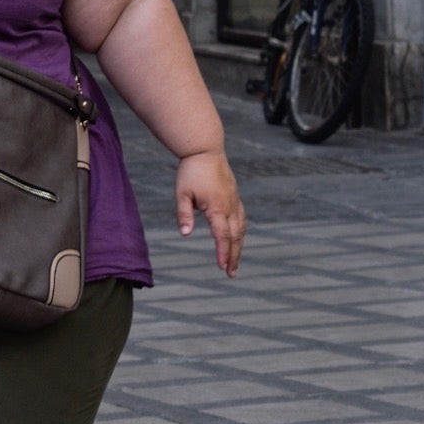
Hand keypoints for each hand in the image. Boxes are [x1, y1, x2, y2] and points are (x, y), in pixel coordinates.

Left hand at [175, 149, 244, 276]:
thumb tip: (185, 234)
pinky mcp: (234, 195)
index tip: (222, 267)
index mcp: (217, 207)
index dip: (223, 253)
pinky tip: (237, 238)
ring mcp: (234, 200)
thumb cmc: (190, 171)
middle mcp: (229, 205)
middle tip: (231, 273)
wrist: (205, 150)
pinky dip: (240, 232)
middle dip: (233, 256)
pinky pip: (241, 218)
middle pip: (235, 236)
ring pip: (241, 228)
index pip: (222, 236)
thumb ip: (184, 214)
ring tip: (235, 262)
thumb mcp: (182, 193)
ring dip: (239, 246)